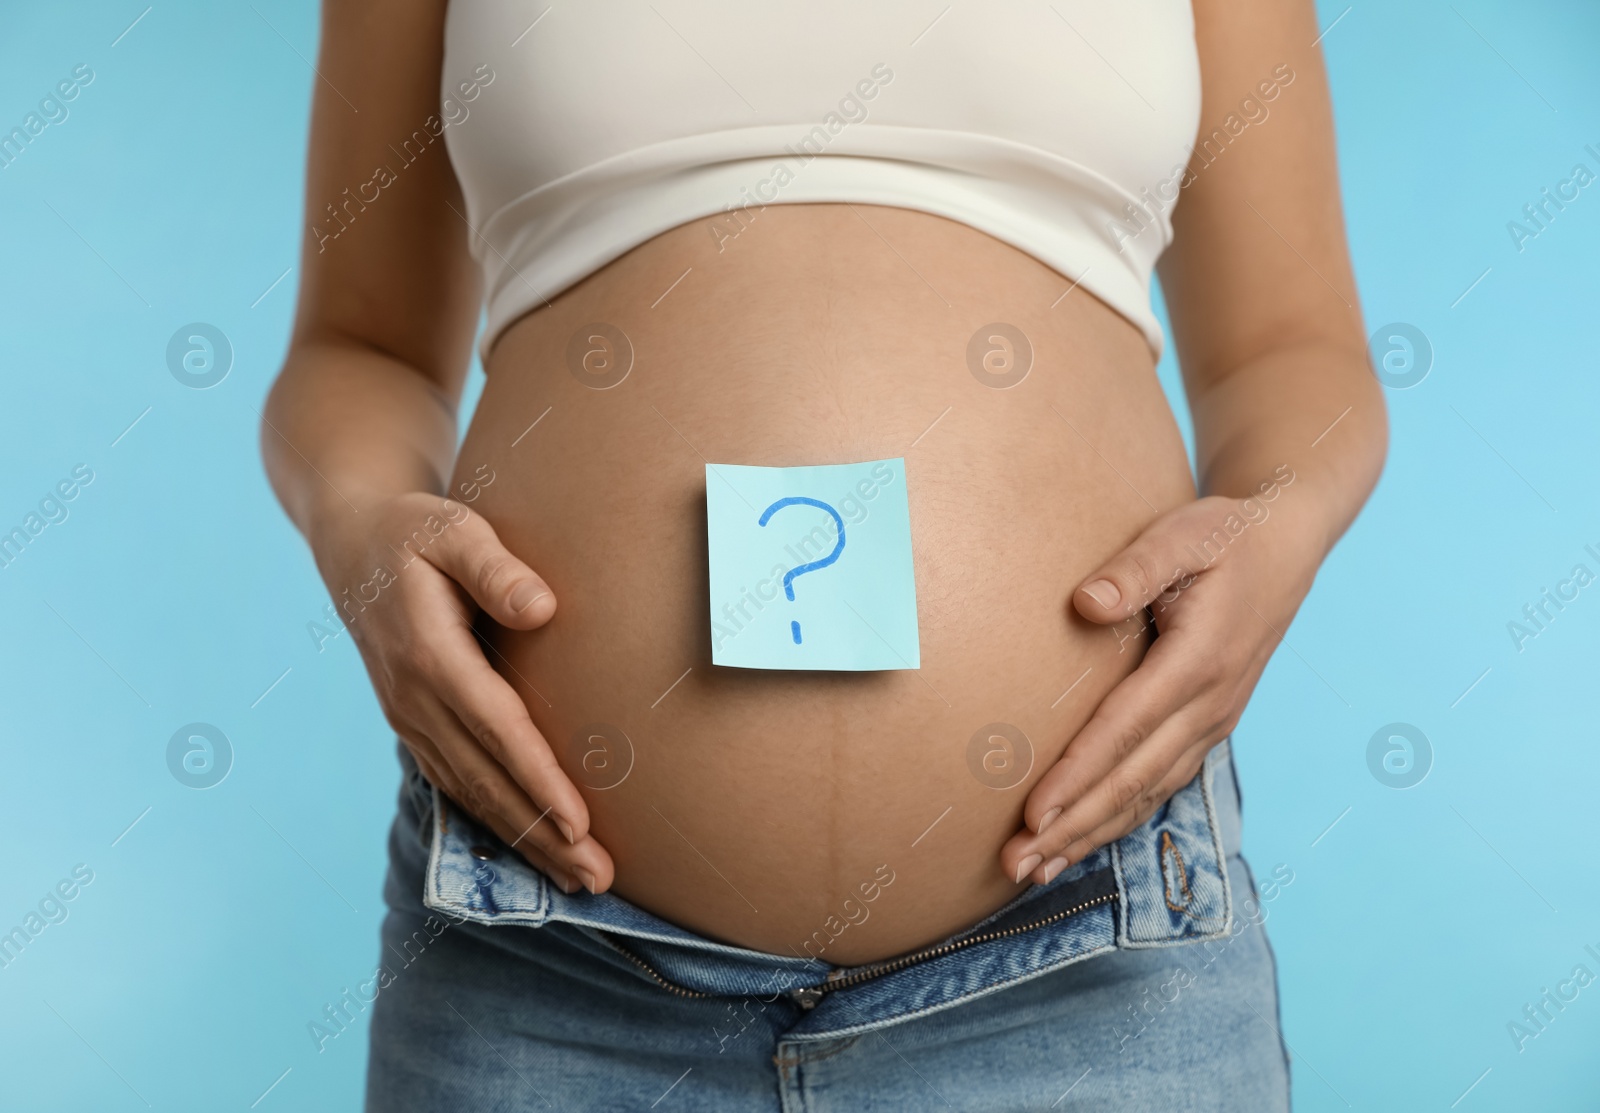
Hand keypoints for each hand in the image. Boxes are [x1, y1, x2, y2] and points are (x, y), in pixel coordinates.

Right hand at [314, 492, 612, 893]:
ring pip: (472, 792)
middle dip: (543, 833)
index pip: (495, 729)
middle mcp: (415, 699)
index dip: (538, 778)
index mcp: (428, 654)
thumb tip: (544, 608)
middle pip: (487, 779)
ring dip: (526, 840)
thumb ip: (495, 567)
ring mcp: (409, 718)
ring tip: (580, 878)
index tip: (580, 821)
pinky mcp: (414, 724)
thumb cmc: (416, 530)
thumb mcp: (454, 529)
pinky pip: (456, 784)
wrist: (352, 542)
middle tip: (599, 878)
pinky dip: (496, 821)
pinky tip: (533, 848)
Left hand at [1000, 487, 1320, 885]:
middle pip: (1131, 781)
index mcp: (1198, 662)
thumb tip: (1085, 604)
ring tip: (1034, 870)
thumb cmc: (1224, 536)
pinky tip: (1080, 841)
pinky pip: (1160, 784)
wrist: (1286, 546)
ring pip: (1146, 794)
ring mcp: (1213, 722)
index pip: (1124, 732)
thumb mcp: (1183, 536)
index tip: (1033, 815)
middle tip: (1015, 864)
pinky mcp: (1209, 726)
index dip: (1077, 777)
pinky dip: (1119, 818)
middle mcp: (1209, 705)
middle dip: (1072, 828)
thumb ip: (1135, 570)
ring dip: (1090, 834)